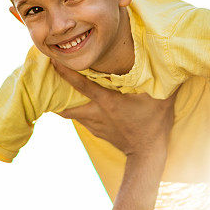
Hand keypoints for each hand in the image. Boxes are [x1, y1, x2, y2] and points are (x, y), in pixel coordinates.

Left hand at [52, 61, 176, 156]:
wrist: (148, 153)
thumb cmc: (154, 123)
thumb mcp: (159, 98)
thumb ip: (157, 77)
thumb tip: (162, 57)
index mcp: (108, 103)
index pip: (82, 86)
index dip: (66, 73)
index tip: (53, 61)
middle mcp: (95, 114)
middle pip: (65, 105)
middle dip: (54, 93)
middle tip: (46, 78)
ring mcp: (94, 124)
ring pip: (70, 113)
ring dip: (63, 102)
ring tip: (56, 88)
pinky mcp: (96, 131)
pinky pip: (80, 118)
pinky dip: (75, 110)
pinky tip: (76, 102)